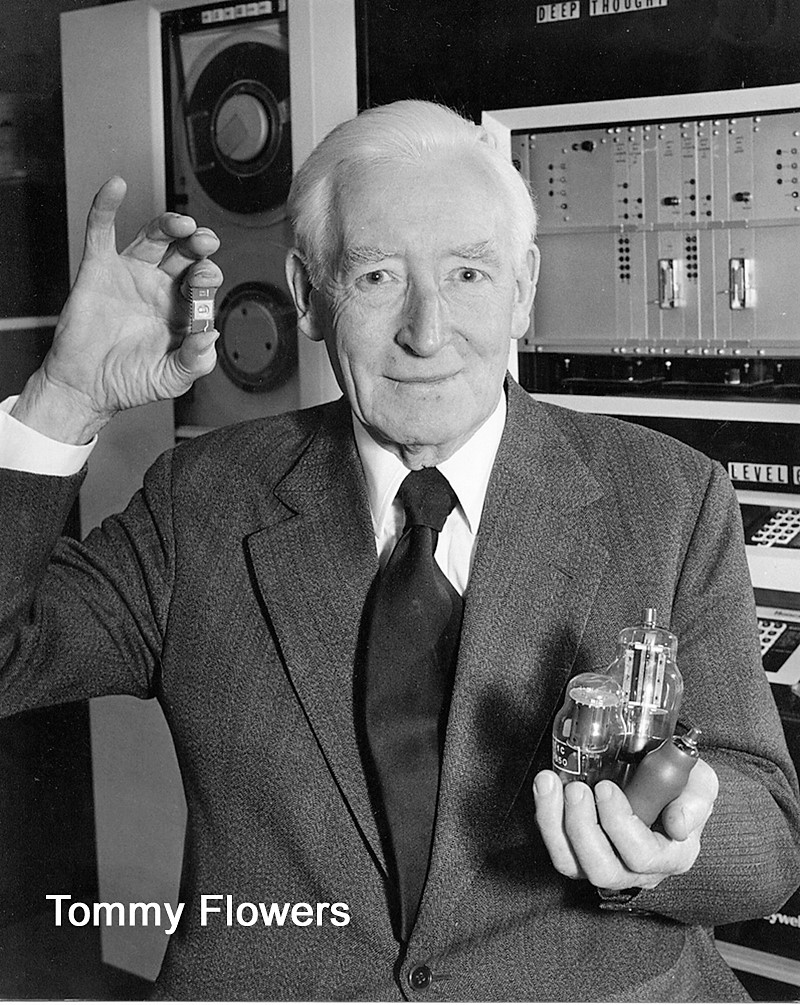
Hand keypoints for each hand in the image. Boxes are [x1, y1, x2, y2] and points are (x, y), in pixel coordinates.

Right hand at [13, 176, 223, 442]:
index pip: (203, 281)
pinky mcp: (99, 268)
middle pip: (185, 252)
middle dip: (199, 244)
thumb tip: (213, 334)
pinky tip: (116, 187)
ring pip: (154, 237)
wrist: (87, 388)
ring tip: (183, 224)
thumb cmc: (131, 383)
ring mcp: (130, 274)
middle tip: (206, 242)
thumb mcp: (174, 378)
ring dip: (170, 224)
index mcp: (183, 308)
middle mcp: (160, 286)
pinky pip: (102, 231)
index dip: (208, 276)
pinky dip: (107, 206)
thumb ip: (197, 360)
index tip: (204, 282)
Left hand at [533, 759, 717, 890]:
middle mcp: (637, 871)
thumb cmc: (680, 785)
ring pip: (572, 864)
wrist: (659, 781)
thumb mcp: (701, 784)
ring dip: (555, 824)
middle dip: (584, 829)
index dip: (620, 825)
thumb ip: (695, 801)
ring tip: (550, 784)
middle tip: (577, 790)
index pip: (643, 856)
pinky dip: (545, 818)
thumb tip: (678, 825)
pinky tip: (546, 787)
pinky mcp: (580, 853)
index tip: (606, 788)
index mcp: (671, 856)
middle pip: (603, 869)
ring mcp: (606, 863)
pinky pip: (557, 848)